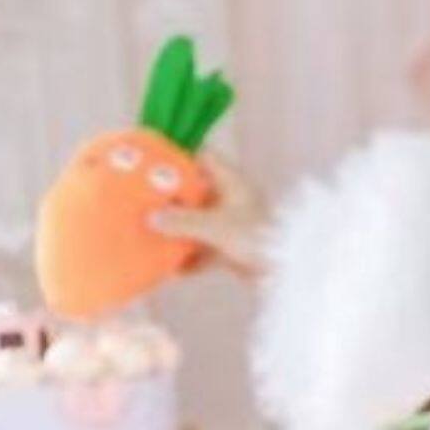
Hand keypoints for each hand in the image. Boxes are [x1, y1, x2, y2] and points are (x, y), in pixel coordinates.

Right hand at [147, 150, 268, 277]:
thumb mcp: (216, 227)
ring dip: (177, 232)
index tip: (151, 159)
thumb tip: (152, 218)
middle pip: (194, 193)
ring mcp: (233, 225)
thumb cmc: (259, 239)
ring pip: (197, 224)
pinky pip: (205, 250)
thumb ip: (183, 222)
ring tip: (149, 235)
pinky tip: (171, 269)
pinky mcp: (234, 250)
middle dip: (170, 201)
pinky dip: (190, 258)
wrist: (289, 274)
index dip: (178, 156)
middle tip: (141, 202)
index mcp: (233, 182)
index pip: (203, 157)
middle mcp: (232, 200)